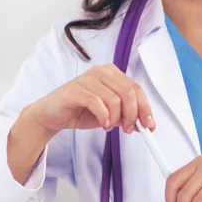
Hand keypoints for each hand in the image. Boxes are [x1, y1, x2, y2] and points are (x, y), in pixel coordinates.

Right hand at [30, 64, 154, 135]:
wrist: (51, 115)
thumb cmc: (80, 111)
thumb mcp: (109, 114)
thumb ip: (125, 115)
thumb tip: (145, 124)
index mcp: (112, 73)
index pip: (136, 88)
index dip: (145, 108)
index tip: (150, 125)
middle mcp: (101, 71)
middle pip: (128, 92)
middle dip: (133, 115)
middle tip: (129, 129)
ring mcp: (87, 78)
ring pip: (115, 99)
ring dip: (116, 118)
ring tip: (109, 127)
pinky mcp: (75, 90)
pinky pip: (97, 102)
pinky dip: (104, 116)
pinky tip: (103, 124)